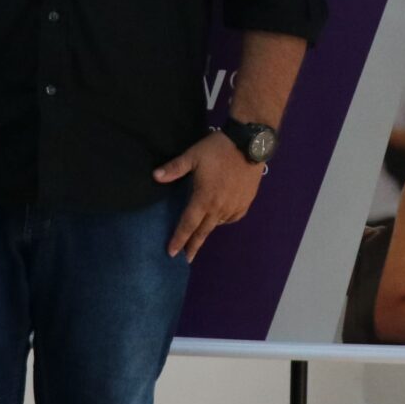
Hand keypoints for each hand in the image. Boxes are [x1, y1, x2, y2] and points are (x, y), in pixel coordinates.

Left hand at [154, 132, 264, 260]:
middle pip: (203, 232)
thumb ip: (174, 168)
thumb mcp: (193, 156)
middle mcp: (219, 208)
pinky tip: (219, 218)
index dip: (179, 239)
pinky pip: (231, 218)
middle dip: (193, 246)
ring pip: (217, 224)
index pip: (188, 224)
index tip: (172, 253)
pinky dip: (223, 220)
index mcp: (203, 198)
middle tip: (186, 259)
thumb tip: (154, 176)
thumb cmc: (218, 149)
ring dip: (207, 230)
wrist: (250, 144)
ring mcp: (234, 207)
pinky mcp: (246, 203)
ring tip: (201, 233)